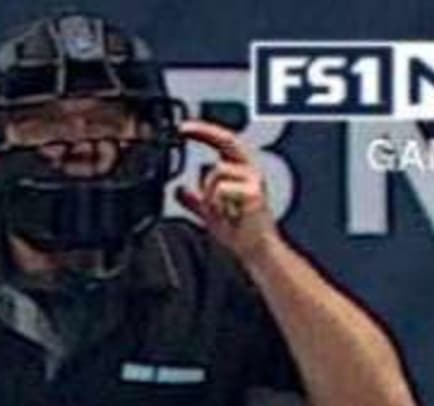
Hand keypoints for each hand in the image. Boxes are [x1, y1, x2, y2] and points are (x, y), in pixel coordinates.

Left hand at [176, 120, 279, 263]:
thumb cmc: (239, 229)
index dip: (204, 131)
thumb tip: (179, 190)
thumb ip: (194, 199)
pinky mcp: (254, 193)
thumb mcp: (208, 212)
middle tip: (183, 129)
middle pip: (227, 141)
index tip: (183, 128)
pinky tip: (226, 213)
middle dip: (204, 132)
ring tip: (218, 210)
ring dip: (208, 193)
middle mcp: (250, 170)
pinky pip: (221, 189)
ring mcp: (253, 180)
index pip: (224, 142)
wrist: (254, 249)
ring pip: (216, 172)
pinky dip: (215, 203)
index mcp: (240, 171)